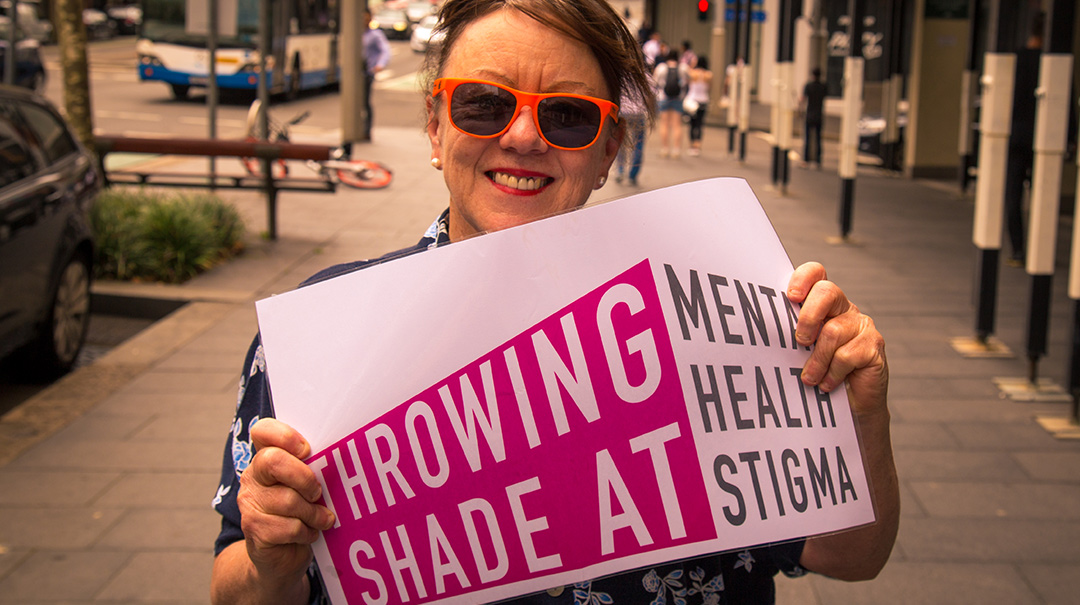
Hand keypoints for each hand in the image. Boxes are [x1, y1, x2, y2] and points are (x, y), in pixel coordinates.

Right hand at [237, 418, 335, 583]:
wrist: (279, 557)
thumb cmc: (299, 513)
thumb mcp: (306, 486)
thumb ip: (313, 468)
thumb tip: (341, 458)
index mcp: (265, 458)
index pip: (262, 431)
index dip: (285, 435)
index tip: (306, 450)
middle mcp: (252, 477)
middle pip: (274, 461)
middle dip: (304, 477)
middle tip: (317, 492)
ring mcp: (250, 504)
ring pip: (289, 500)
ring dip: (314, 513)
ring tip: (321, 519)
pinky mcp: (254, 530)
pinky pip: (290, 527)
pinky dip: (307, 532)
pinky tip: (309, 533)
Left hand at [788, 262, 897, 580]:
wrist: (845, 415)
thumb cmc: (808, 380)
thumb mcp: (787, 356)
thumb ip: (772, 337)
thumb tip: (721, 334)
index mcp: (821, 304)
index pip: (817, 272)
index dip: (805, 277)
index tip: (789, 295)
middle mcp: (844, 310)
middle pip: (830, 291)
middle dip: (809, 316)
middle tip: (798, 340)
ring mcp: (862, 327)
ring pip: (835, 330)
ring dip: (816, 360)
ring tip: (807, 379)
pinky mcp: (874, 349)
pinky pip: (850, 354)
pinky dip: (833, 373)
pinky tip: (825, 386)